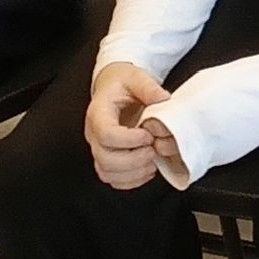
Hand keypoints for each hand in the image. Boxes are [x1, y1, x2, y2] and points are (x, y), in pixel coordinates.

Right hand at [84, 60, 173, 189]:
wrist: (114, 88)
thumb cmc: (122, 84)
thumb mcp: (136, 77)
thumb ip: (149, 87)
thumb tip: (164, 100)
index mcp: (98, 113)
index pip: (106, 134)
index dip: (129, 140)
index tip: (148, 135)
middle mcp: (94, 134)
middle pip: (104, 159)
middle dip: (133, 160)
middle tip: (152, 150)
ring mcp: (99, 149)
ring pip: (107, 173)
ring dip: (134, 173)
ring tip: (152, 160)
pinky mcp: (107, 159)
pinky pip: (113, 179)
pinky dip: (131, 181)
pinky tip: (147, 169)